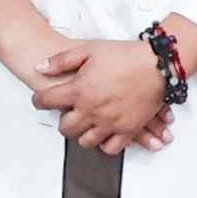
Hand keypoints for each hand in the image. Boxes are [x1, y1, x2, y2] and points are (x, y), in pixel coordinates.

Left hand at [32, 38, 172, 153]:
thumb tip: (40, 67)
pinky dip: (105, 144)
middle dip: (63, 120)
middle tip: (66, 113)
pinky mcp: (127, 130)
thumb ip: (61, 60)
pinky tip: (103, 134)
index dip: (39, 100)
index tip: (40, 100)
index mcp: (79, 90)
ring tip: (85, 124)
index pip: (47, 101)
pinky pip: (110, 148)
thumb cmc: (125, 55)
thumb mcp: (89, 49)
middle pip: (65, 127)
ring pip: (86, 141)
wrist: (157, 64)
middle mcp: (92, 110)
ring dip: (82, 133)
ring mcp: (110, 123)